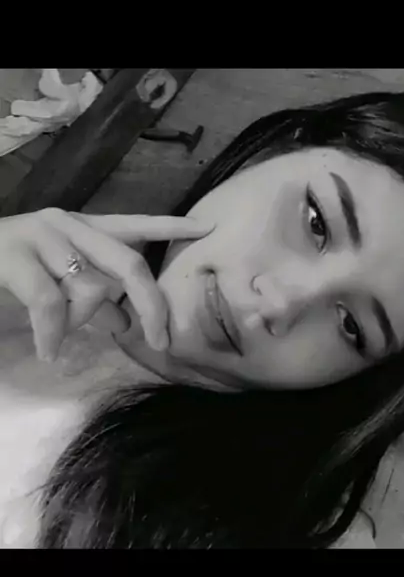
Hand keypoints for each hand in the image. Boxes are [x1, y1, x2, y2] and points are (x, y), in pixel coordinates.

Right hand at [0, 208, 214, 360]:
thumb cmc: (6, 277)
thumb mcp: (57, 285)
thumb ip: (93, 298)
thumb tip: (125, 321)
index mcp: (80, 228)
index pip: (136, 225)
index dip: (172, 227)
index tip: (209, 229)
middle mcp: (66, 224)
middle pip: (129, 263)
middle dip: (150, 305)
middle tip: (159, 341)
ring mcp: (40, 236)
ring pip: (88, 288)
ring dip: (77, 322)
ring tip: (56, 340)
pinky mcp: (14, 255)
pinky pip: (50, 304)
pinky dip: (52, 335)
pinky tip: (49, 352)